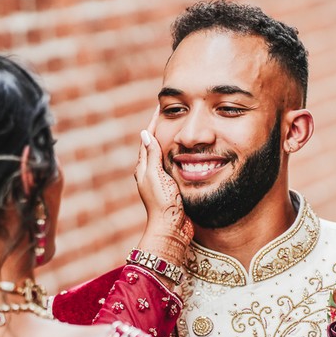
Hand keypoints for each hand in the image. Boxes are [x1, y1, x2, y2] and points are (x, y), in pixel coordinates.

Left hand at [134, 110, 192, 270]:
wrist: (172, 229)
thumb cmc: (162, 203)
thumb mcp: (155, 176)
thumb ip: (151, 156)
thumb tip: (145, 134)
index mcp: (144, 169)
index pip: (147, 140)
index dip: (154, 123)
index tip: (160, 107)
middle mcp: (151, 174)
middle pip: (157, 146)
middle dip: (163, 129)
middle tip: (173, 113)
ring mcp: (163, 182)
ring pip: (168, 156)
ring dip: (174, 142)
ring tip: (182, 128)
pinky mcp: (173, 189)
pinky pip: (178, 167)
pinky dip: (183, 156)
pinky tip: (191, 154)